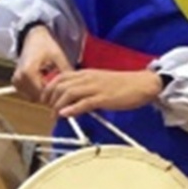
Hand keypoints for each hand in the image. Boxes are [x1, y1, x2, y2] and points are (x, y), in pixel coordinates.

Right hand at [12, 25, 72, 100]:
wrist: (33, 37)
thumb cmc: (45, 45)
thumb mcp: (59, 57)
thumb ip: (66, 74)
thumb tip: (74, 89)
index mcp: (28, 73)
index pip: (44, 94)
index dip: (57, 95)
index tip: (66, 91)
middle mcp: (19, 79)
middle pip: (40, 97)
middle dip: (52, 94)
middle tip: (62, 86)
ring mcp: (17, 82)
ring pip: (36, 98)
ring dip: (46, 93)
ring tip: (54, 82)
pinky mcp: (17, 83)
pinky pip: (31, 94)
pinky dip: (40, 90)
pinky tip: (46, 81)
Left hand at [38, 67, 161, 117]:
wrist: (142, 84)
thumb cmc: (123, 85)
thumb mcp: (100, 82)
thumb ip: (86, 88)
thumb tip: (73, 99)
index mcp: (86, 73)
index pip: (61, 77)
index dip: (49, 88)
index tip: (45, 99)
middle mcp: (88, 78)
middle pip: (61, 84)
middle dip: (50, 97)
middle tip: (48, 109)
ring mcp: (95, 87)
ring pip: (69, 92)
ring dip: (58, 105)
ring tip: (54, 115)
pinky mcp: (104, 98)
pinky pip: (84, 102)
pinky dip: (72, 109)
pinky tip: (65, 114)